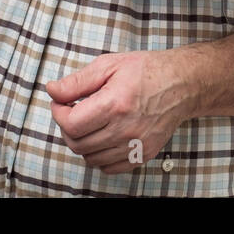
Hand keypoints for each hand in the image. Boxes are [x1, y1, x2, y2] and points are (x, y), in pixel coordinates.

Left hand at [45, 51, 192, 173]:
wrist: (182, 84)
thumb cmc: (147, 71)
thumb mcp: (109, 65)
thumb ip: (77, 81)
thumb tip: (52, 91)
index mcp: (115, 104)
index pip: (71, 124)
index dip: (58, 113)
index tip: (61, 103)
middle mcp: (126, 129)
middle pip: (77, 143)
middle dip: (67, 127)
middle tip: (73, 111)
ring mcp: (136, 145)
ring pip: (90, 158)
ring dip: (82, 142)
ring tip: (89, 123)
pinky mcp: (143, 154)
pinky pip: (109, 167)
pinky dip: (99, 155)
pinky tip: (103, 136)